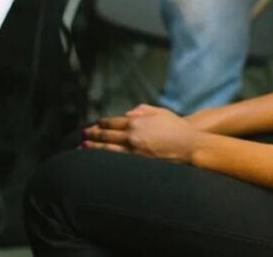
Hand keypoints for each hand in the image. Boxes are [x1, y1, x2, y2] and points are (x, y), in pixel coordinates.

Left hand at [83, 105, 202, 163]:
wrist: (189, 145)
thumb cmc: (176, 127)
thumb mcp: (159, 112)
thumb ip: (142, 110)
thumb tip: (128, 114)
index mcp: (136, 121)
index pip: (112, 122)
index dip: (101, 123)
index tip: (94, 124)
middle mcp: (132, 135)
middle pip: (107, 135)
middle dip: (93, 134)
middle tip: (82, 134)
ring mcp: (134, 150)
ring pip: (108, 149)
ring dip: (94, 147)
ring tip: (83, 147)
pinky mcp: (138, 163)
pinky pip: (117, 161)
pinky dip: (106, 159)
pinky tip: (100, 159)